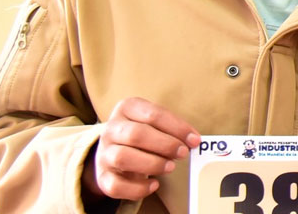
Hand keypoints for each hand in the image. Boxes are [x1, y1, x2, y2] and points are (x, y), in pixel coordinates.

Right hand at [82, 97, 200, 201]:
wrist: (113, 151)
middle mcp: (111, 129)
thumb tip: (193, 140)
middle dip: (164, 144)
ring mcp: (104, 153)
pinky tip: (154, 185)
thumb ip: (172, 129)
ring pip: (123, 158)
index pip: (153, 114)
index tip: (194, 139)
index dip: (176, 127)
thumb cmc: (142, 135)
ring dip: (152, 164)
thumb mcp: (154, 123)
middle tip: (183, 153)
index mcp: (126, 108)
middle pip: (136, 134)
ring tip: (170, 167)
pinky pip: (116, 185)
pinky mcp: (103, 176)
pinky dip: (137, 188)